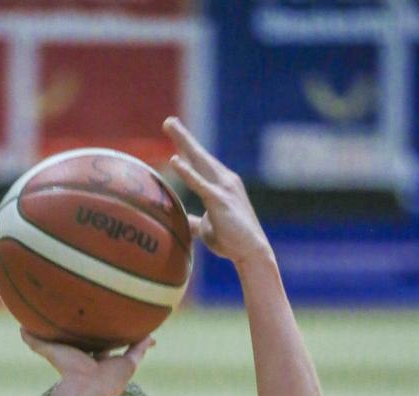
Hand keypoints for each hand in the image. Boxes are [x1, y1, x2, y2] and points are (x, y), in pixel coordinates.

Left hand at [20, 329, 154, 395]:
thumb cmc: (67, 371)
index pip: (94, 344)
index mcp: (89, 358)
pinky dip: (146, 343)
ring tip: (143, 323)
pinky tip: (153, 334)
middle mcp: (105, 361)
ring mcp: (118, 364)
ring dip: (136, 338)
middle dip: (117, 334)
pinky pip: (140, 350)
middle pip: (113, 344)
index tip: (97, 321)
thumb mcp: (50, 350)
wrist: (83, 389)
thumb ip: (36, 341)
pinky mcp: (129, 365)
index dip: (95, 333)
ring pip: (130, 348)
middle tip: (122, 318)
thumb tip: (20, 329)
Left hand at [163, 116, 271, 266]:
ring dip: (184, 143)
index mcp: (221, 184)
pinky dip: (187, 172)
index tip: (174, 132)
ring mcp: (223, 188)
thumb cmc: (231, 241)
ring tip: (169, 126)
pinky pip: (200, 184)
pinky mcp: (220, 201)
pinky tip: (175, 161)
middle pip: (199, 155)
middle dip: (183, 137)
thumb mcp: (207, 228)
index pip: (200, 163)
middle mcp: (224, 180)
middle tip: (168, 121)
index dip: (187, 148)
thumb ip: (195, 221)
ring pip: (199, 162)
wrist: (251, 252)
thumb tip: (182, 222)